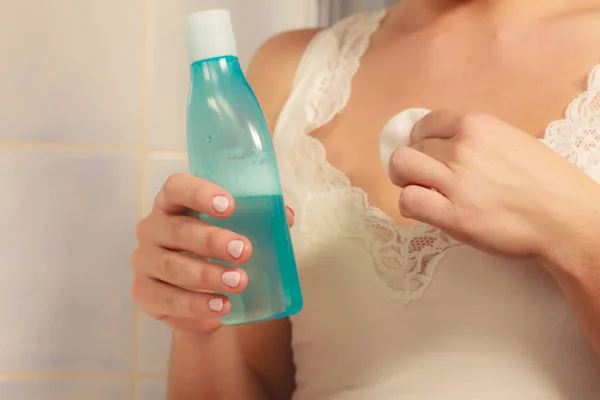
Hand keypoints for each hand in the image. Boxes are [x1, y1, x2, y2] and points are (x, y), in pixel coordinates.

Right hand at [131, 173, 293, 333]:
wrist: (200, 297)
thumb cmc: (218, 252)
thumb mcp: (238, 232)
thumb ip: (259, 221)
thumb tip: (285, 215)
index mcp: (173, 203)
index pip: (177, 187)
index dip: (200, 193)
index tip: (229, 206)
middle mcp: (153, 228)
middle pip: (177, 229)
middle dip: (212, 240)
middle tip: (245, 250)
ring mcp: (144, 261)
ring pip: (173, 266)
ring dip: (207, 275)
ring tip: (239, 282)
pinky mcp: (144, 292)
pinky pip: (167, 299)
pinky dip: (196, 304)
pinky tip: (220, 306)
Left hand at [388, 111, 599, 261]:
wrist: (568, 219)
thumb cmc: (547, 183)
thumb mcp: (512, 142)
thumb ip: (477, 140)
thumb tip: (445, 144)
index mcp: (478, 126)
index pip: (425, 123)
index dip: (420, 139)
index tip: (425, 153)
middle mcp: (462, 148)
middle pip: (411, 147)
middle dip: (413, 163)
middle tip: (426, 178)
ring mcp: (455, 180)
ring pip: (401, 167)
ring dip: (405, 180)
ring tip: (421, 191)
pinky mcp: (452, 214)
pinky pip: (408, 200)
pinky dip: (410, 205)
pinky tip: (424, 210)